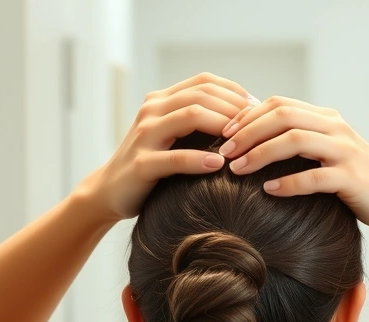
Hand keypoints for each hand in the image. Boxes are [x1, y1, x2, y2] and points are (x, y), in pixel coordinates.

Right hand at [87, 73, 251, 221]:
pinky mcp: (142, 164)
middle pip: (201, 95)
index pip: (204, 82)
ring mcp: (145, 135)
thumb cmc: (153, 166)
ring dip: (222, 125)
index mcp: (161, 101)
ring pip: (190, 115)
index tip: (258, 109)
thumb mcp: (174, 137)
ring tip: (244, 140)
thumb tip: (245, 118)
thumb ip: (197, 123)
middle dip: (234, 108)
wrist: (109, 191)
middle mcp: (152, 111)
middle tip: (259, 125)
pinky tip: (219, 164)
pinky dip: (200, 159)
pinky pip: (175, 157)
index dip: (235, 91)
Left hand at [218, 96, 368, 228]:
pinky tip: (268, 191)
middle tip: (223, 151)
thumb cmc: (354, 178)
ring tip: (238, 169)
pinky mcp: (351, 178)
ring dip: (261, 153)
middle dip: (247, 132)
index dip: (246, 116)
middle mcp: (334, 128)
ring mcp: (344, 151)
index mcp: (325, 118)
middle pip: (282, 116)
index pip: (278, 104)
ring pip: (295, 140)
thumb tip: (252, 141)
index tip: (222, 133)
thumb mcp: (326, 152)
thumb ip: (298, 141)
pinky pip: (315, 177)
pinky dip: (289, 182)